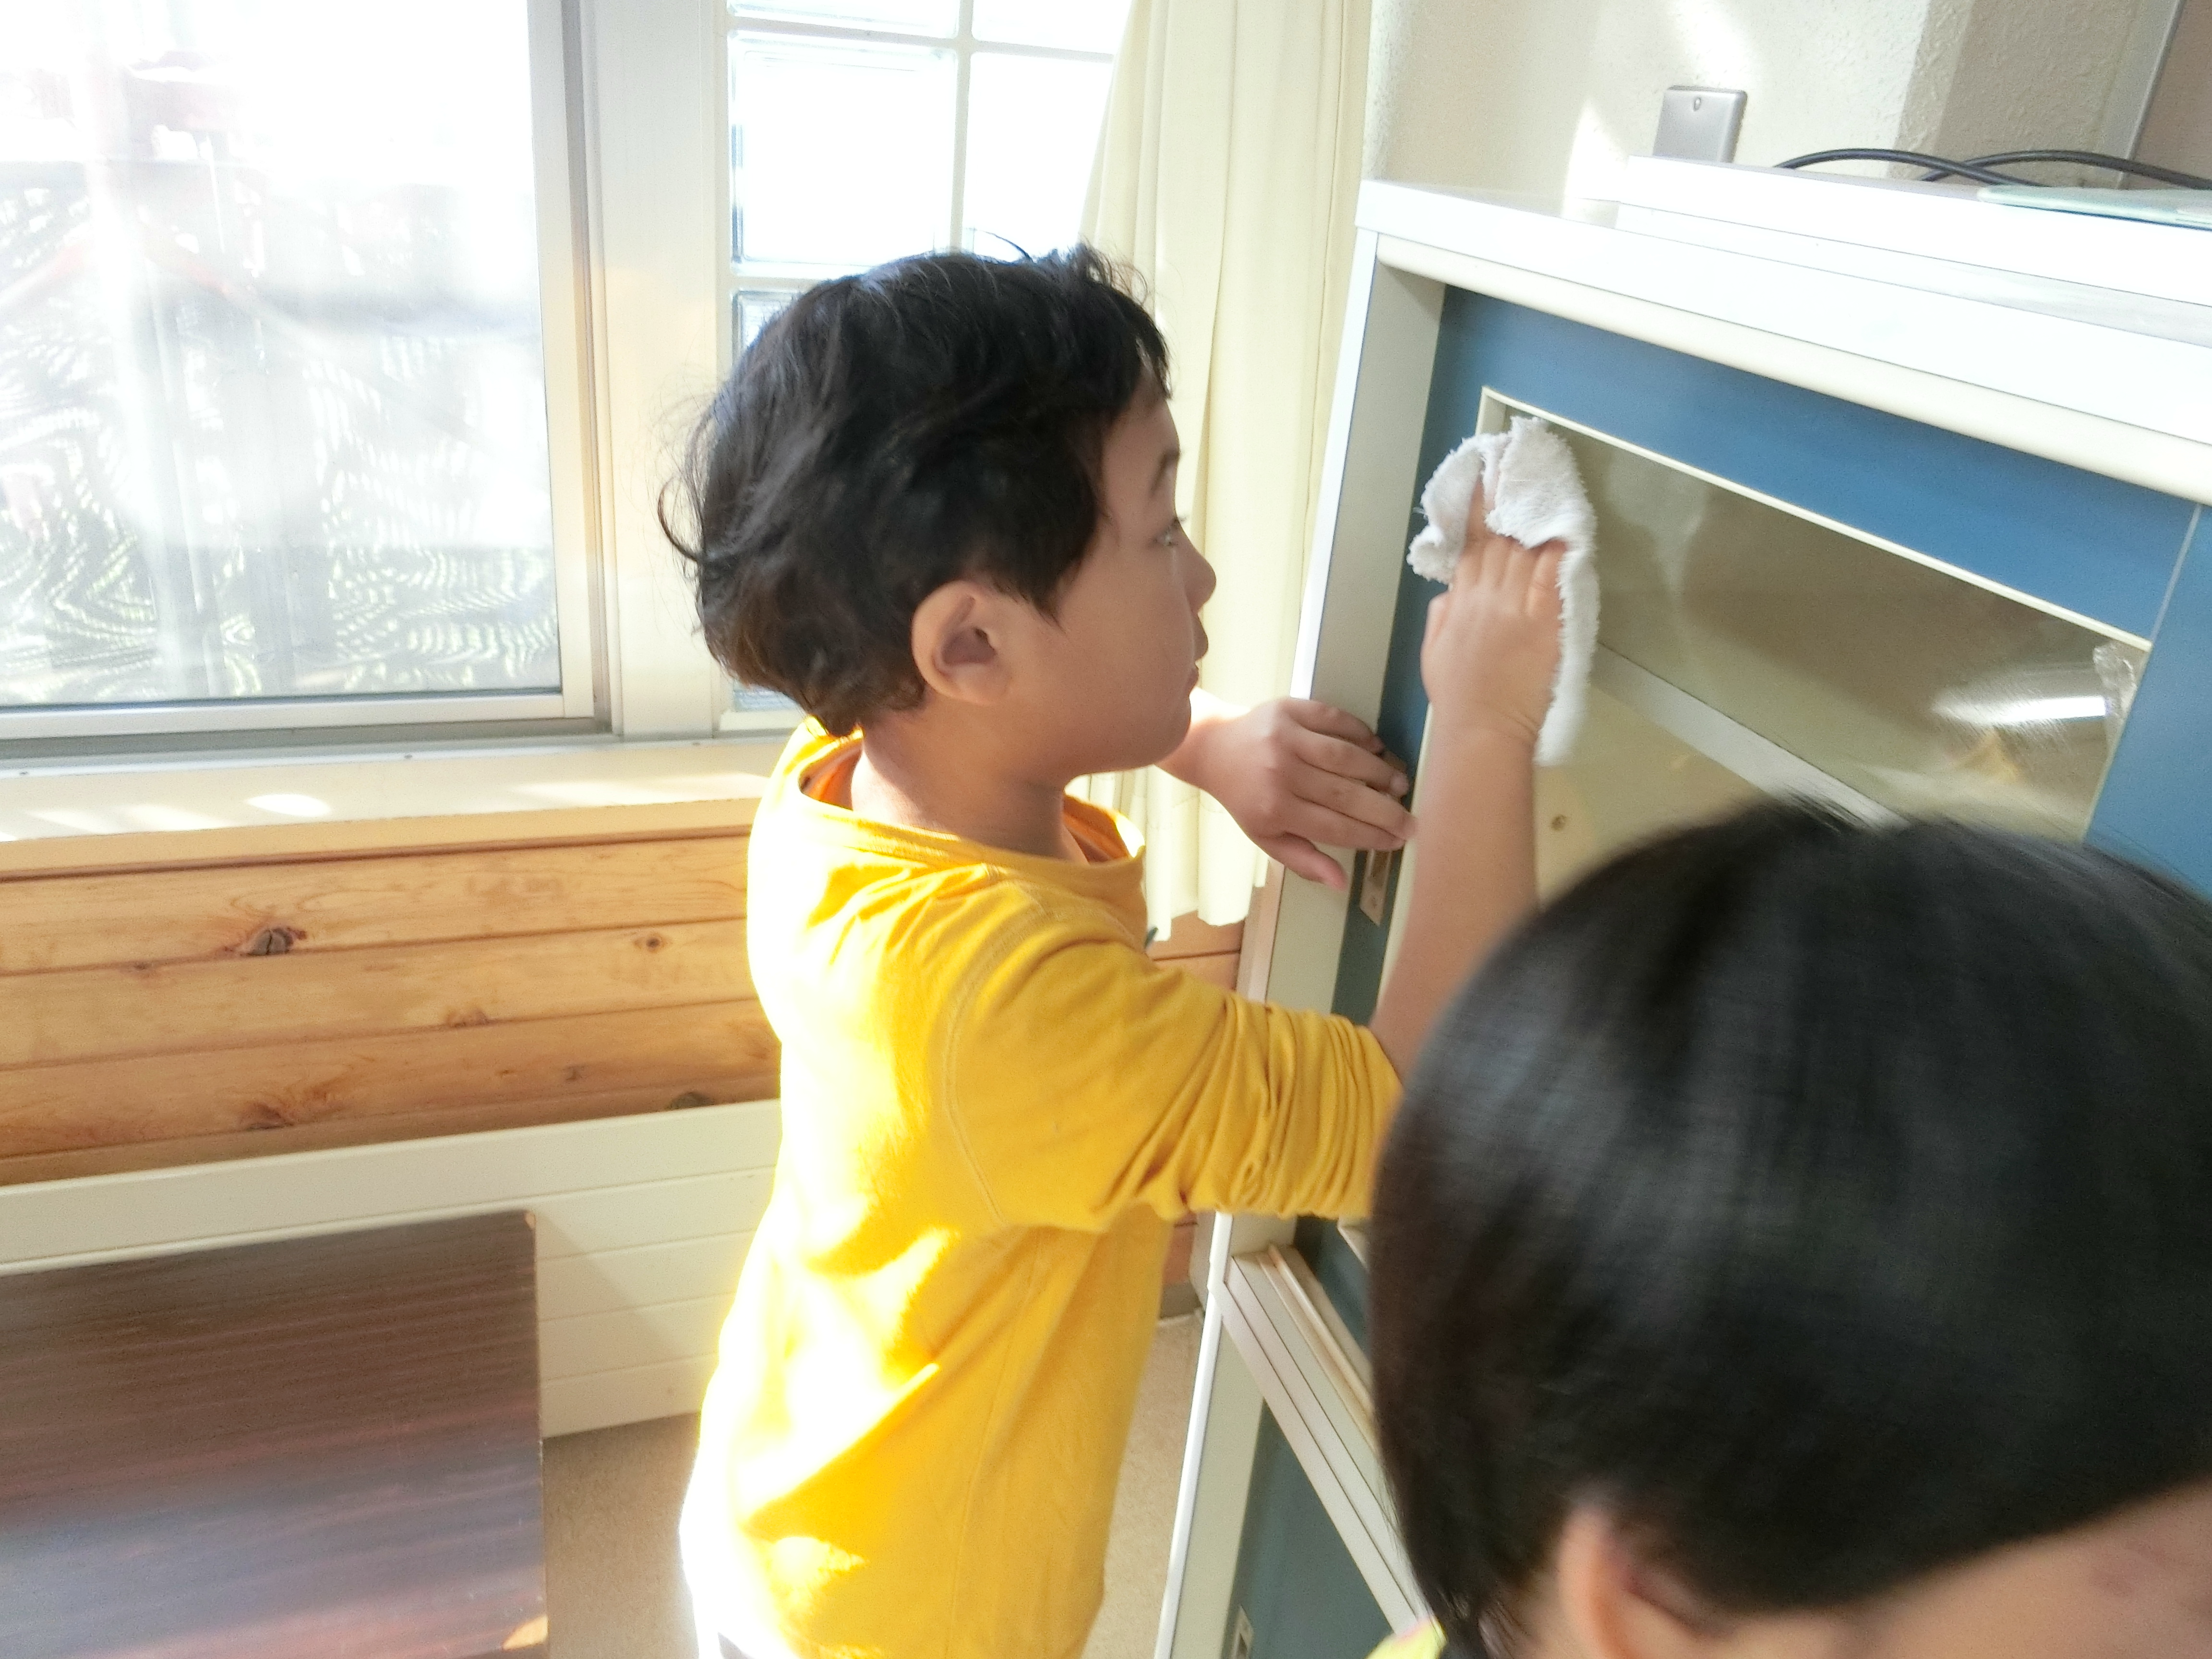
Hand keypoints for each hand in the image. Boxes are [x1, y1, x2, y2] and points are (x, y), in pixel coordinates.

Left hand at [1161, 692, 1412, 890]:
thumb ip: (1303, 859)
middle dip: (1385, 810)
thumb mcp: (1266, 837)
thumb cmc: (1246, 798)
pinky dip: (1360, 732)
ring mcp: (1286, 737)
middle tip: (1411, 819)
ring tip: (1400, 784)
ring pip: (1346, 757)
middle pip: (1346, 794)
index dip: (1370, 836)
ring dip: (1379, 772)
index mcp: (1274, 809)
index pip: (1335, 827)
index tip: (1397, 841)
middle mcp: (1280, 773)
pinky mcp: (1290, 709)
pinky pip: (1335, 720)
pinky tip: (1377, 748)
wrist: (1213, 749)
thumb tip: (1341, 882)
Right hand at [1420, 487, 1563, 749]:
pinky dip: (1557, 552)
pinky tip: (1565, 530)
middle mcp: (1485, 597)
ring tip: (1546, 489)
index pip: (1469, 546)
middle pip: (1501, 541)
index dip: (1475, 510)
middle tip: (1520, 470)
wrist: (1481, 730)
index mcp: (1459, 603)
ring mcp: (1515, 607)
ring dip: (1535, 521)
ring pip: (1525, 552)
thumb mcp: (1434, 652)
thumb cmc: (1458, 698)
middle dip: (1508, 505)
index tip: (1483, 479)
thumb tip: (1452, 593)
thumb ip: (1442, 617)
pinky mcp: (1542, 622)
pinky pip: (1551, 577)